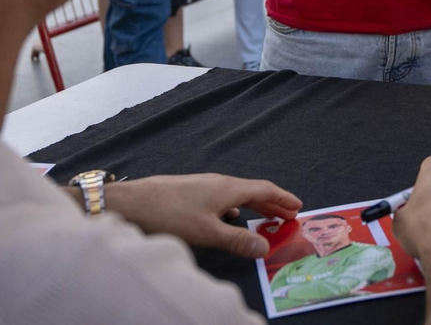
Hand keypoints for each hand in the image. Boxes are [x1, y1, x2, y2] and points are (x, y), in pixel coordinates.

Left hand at [103, 174, 301, 257]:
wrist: (131, 202)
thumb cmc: (170, 214)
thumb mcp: (206, 232)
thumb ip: (237, 240)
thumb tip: (266, 247)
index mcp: (227, 188)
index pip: (264, 190)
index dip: (283, 199)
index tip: (298, 206)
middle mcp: (218, 183)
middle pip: (252, 191)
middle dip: (272, 203)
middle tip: (288, 215)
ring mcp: (203, 186)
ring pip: (236, 194)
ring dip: (254, 206)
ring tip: (264, 217)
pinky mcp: (190, 193)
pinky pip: (222, 198)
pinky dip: (235, 207)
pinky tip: (228, 216)